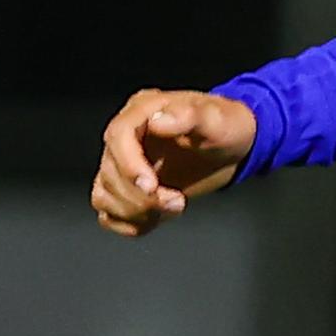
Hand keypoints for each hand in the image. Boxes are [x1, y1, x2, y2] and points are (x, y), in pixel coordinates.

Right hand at [91, 88, 256, 236]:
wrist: (232, 146)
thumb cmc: (224, 126)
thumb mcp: (215, 118)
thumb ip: (188, 117)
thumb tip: (158, 121)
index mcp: (141, 112)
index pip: (117, 137)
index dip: (129, 165)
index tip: (151, 187)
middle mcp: (125, 139)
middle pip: (109, 172)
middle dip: (140, 196)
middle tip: (178, 202)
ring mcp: (123, 166)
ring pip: (104, 196)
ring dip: (134, 211)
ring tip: (174, 207)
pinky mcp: (129, 190)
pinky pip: (110, 213)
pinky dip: (129, 223)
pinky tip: (158, 217)